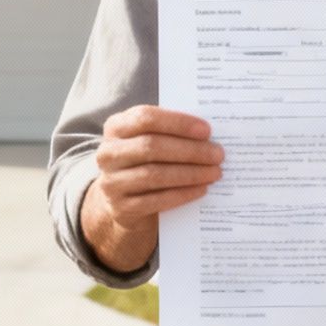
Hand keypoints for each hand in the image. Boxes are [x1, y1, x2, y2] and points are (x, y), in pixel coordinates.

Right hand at [80, 106, 221, 273]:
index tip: (207, 130)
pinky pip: (156, 200)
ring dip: (190, 173)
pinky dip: (183, 194)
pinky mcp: (121, 207)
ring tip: (214, 172)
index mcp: (116, 127)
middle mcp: (108, 153)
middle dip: (190, 150)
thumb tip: (209, 135)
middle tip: (218, 154)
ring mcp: (111, 182)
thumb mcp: (148, 139)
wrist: (122, 198)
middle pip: (152, 147)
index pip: (145, 118)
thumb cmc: (145, 160)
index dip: (178, 123)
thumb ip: (170, 131)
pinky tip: (201, 189)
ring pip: (155, 175)